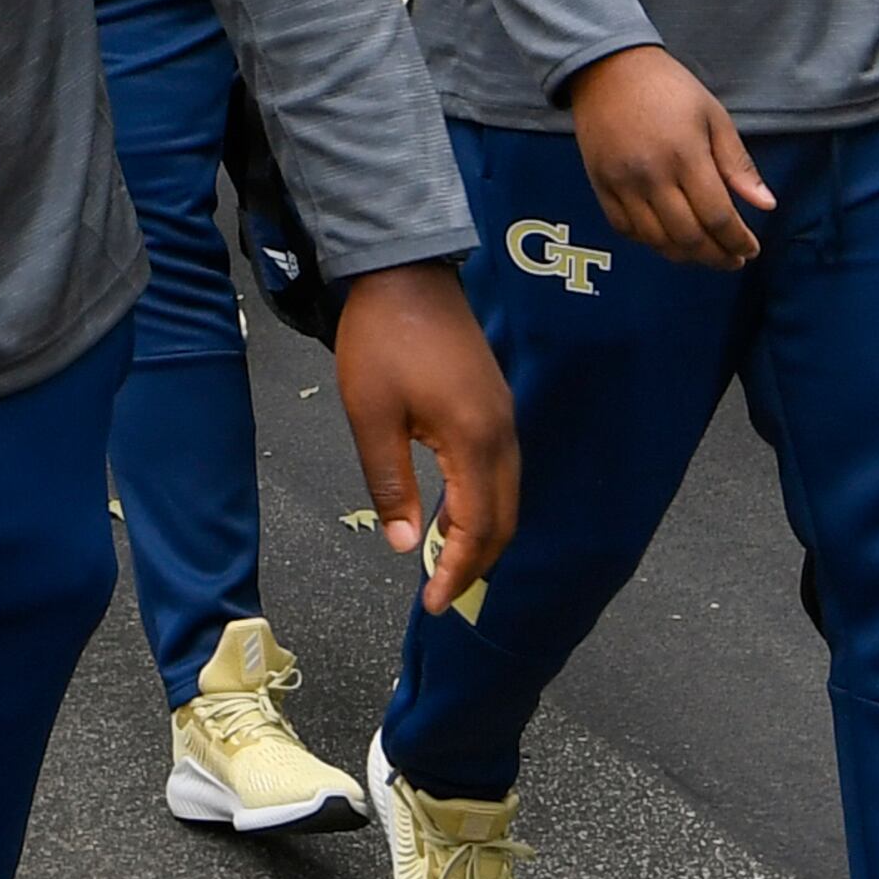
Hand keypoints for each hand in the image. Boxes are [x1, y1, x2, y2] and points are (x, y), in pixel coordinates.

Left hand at [331, 264, 515, 616]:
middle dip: (476, 562)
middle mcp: (502, 433)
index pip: (479, 525)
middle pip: (505, 517)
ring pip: (507, 494)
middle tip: (441, 595)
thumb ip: (390, 485)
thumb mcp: (372, 419)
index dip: (458, 570)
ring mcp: (504, 417)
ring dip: (481, 534)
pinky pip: (500, 471)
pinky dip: (482, 505)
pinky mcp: (495, 405)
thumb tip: (402, 546)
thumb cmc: (381, 342)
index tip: (435, 605)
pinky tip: (452, 515)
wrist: (405, 273)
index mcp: (474, 439)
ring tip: (444, 564)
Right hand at [566, 43, 773, 269]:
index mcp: (686, 155)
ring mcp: (622, 183)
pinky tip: (669, 239)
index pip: (717, 216)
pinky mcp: (600, 186)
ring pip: (656, 240)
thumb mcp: (714, 117)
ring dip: (686, 255)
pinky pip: (626, 230)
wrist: (609, 69)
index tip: (751, 250)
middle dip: (716, 256)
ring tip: (706, 254)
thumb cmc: (670, 89)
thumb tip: (766, 205)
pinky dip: (650, 242)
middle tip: (733, 260)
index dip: (737, 241)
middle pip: (688, 236)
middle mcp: (652, 175)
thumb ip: (738, 165)